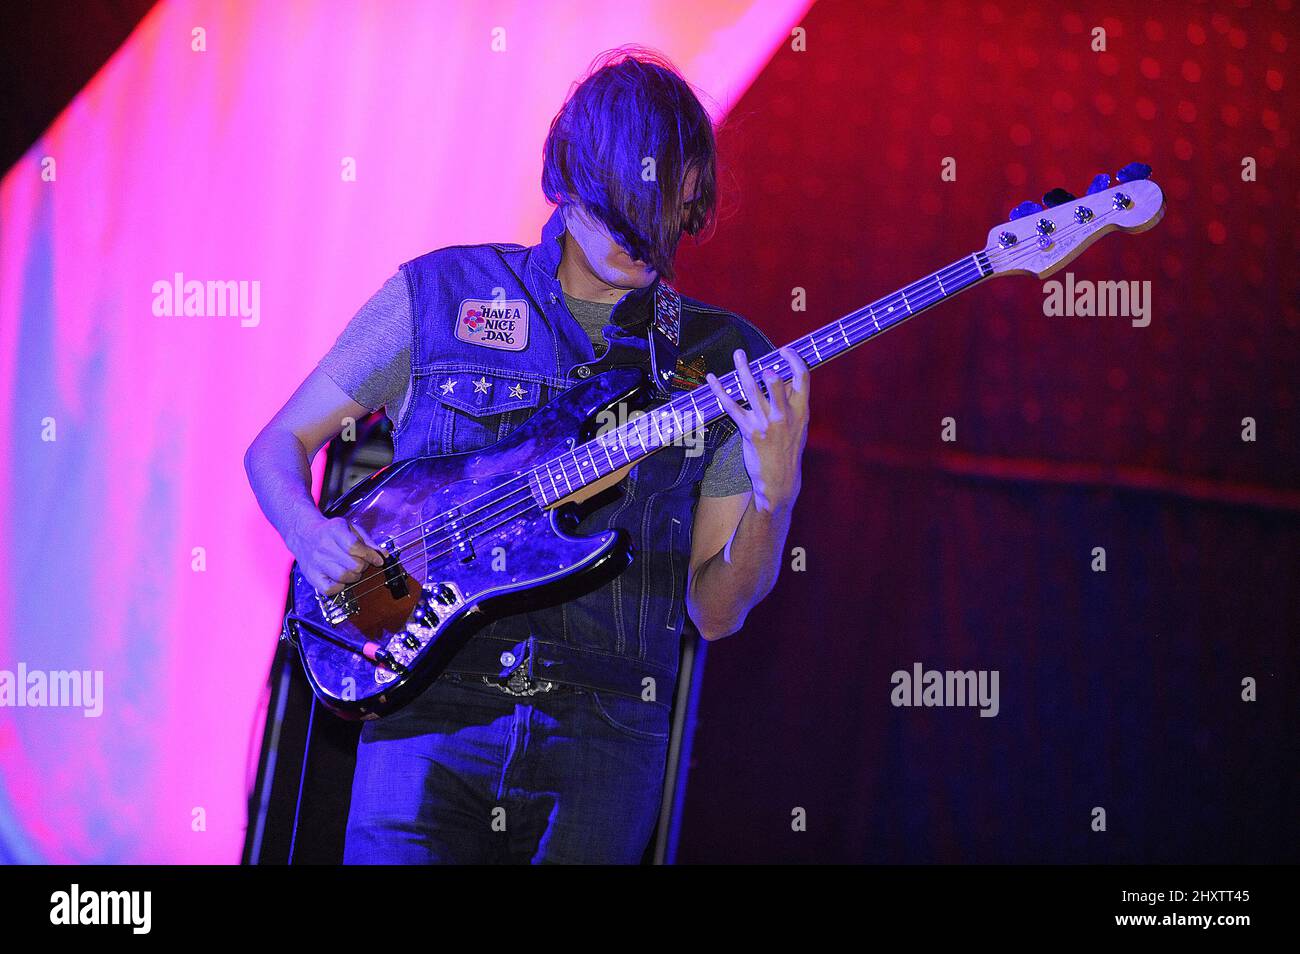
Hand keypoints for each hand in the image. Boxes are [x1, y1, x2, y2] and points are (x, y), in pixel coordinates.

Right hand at [289, 516, 383, 595]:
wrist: (304, 534)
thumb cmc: (331, 532)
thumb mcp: (351, 528)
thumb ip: (368, 541)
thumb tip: (384, 555)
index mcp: (335, 530)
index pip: (356, 547)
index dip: (370, 556)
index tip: (378, 560)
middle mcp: (323, 546)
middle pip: (353, 564)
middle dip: (363, 565)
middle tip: (361, 562)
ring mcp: (316, 562)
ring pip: (344, 577)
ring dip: (354, 576)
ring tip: (352, 569)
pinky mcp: (311, 576)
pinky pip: (329, 589)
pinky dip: (339, 587)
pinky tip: (340, 578)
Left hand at [706, 346, 809, 513]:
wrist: (780, 480)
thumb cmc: (788, 449)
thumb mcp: (800, 425)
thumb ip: (791, 402)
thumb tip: (781, 377)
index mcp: (801, 411)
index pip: (802, 379)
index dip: (794, 361)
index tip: (785, 351)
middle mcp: (784, 415)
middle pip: (775, 384)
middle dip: (766, 368)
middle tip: (759, 357)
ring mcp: (765, 423)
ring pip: (752, 390)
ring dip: (743, 370)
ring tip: (738, 354)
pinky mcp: (748, 431)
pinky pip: (732, 406)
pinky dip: (720, 391)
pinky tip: (713, 379)